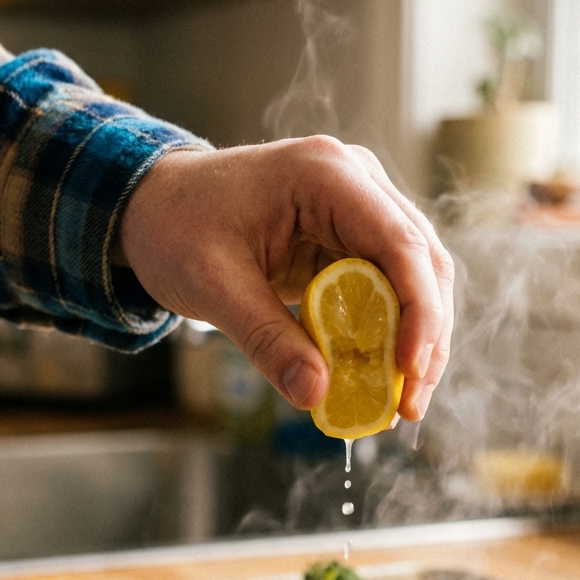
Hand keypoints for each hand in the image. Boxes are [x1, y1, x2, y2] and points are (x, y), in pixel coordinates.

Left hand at [119, 137, 453, 421]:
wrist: (153, 204)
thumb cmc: (176, 227)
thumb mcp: (213, 286)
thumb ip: (267, 340)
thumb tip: (316, 395)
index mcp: (325, 174)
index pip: (400, 243)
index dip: (418, 311)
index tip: (409, 370)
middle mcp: (357, 181)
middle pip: (423, 262)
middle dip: (426, 338)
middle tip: (410, 404)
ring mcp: (361, 206)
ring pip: (418, 277)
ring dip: (416, 341)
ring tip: (402, 402)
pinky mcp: (353, 236)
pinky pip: (389, 287)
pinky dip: (391, 334)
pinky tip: (382, 378)